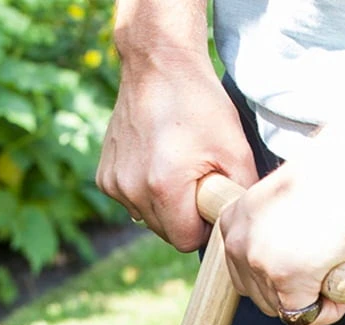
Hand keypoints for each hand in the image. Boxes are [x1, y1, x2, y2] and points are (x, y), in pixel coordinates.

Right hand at [97, 54, 259, 252]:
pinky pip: (130, 201)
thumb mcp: (235, 148)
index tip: (208, 198)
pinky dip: (143, 190)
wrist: (158, 63)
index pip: (185, 241)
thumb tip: (238, 225)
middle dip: (182, 214)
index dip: (202, 226)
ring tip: (174, 165)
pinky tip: (153, 160)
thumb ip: (239, 194)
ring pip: (146, 219)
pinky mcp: (104, 177)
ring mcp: (114, 184)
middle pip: (165, 232)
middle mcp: (132, 190)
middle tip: (194, 176)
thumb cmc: (199, 103)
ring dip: (162, 203)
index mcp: (164, 187)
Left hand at [217, 153, 344, 324]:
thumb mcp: (284, 205)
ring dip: (314, 298)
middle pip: (262, 298)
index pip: (245, 275)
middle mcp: (238, 244)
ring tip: (335, 264)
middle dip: (294, 293)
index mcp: (233, 222)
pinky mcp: (287, 280)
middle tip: (324, 266)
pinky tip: (341, 279)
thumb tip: (284, 267)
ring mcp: (261, 264)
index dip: (277, 279)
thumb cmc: (331, 180)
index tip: (302, 266)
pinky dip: (330, 308)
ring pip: (284, 310)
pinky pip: (308, 316)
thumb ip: (273, 236)